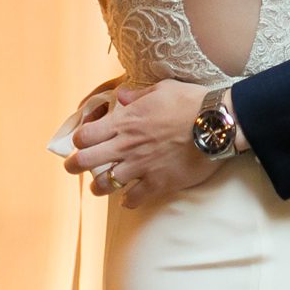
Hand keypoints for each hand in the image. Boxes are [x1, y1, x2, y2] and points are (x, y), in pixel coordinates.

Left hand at [65, 79, 220, 207]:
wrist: (216, 123)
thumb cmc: (190, 101)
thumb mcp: (162, 89)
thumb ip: (136, 95)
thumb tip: (121, 96)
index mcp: (125, 121)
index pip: (85, 135)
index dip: (79, 139)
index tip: (80, 142)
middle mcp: (126, 145)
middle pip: (85, 161)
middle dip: (74, 165)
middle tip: (73, 167)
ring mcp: (140, 166)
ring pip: (105, 184)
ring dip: (99, 186)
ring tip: (99, 187)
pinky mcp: (157, 182)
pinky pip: (134, 198)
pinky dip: (128, 201)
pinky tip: (128, 200)